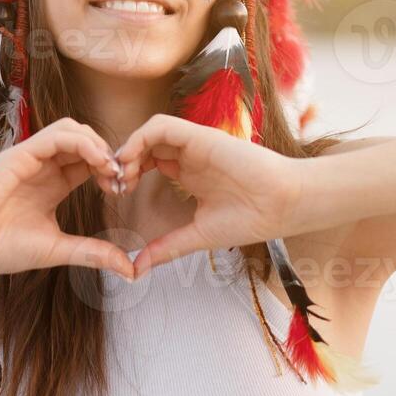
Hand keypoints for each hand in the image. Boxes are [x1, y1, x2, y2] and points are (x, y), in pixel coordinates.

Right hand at [0, 118, 133, 280]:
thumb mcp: (57, 249)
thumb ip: (91, 253)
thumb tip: (128, 270)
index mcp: (52, 185)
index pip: (89, 162)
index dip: (110, 170)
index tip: (122, 190)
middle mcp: (43, 167)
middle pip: (85, 141)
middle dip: (109, 154)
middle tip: (121, 177)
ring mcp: (31, 158)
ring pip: (72, 130)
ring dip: (98, 143)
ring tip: (110, 168)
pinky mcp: (21, 153)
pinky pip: (57, 134)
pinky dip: (82, 142)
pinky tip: (97, 161)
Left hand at [115, 114, 303, 277]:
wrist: (282, 206)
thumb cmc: (250, 219)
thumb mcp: (197, 235)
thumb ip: (167, 247)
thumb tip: (136, 269)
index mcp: (190, 173)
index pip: (148, 162)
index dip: (128, 174)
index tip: (118, 195)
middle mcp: (190, 155)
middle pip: (145, 145)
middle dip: (123, 161)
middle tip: (114, 184)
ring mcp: (195, 144)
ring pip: (150, 132)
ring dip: (129, 149)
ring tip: (121, 174)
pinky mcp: (201, 136)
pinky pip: (162, 126)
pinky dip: (141, 138)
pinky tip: (132, 160)